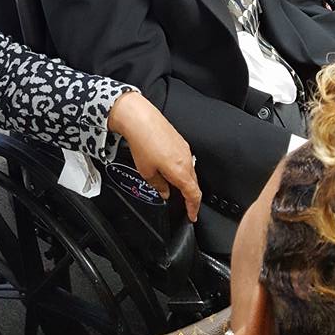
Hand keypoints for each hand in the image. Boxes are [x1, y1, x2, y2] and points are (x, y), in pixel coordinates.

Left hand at [107, 92, 200, 221]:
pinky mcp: (180, 140)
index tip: (192, 215)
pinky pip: (186, 160)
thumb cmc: (143, 143)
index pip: (193, 194)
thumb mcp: (147, 172)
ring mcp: (185, 149)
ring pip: (190, 171)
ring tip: (176, 189)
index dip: (194, 207)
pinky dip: (182, 170)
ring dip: (186, 182)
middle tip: (186, 206)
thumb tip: (165, 192)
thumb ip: (159, 186)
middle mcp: (186, 159)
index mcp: (180, 171)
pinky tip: (172, 170)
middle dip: (191, 197)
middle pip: (194, 183)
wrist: (141, 119)